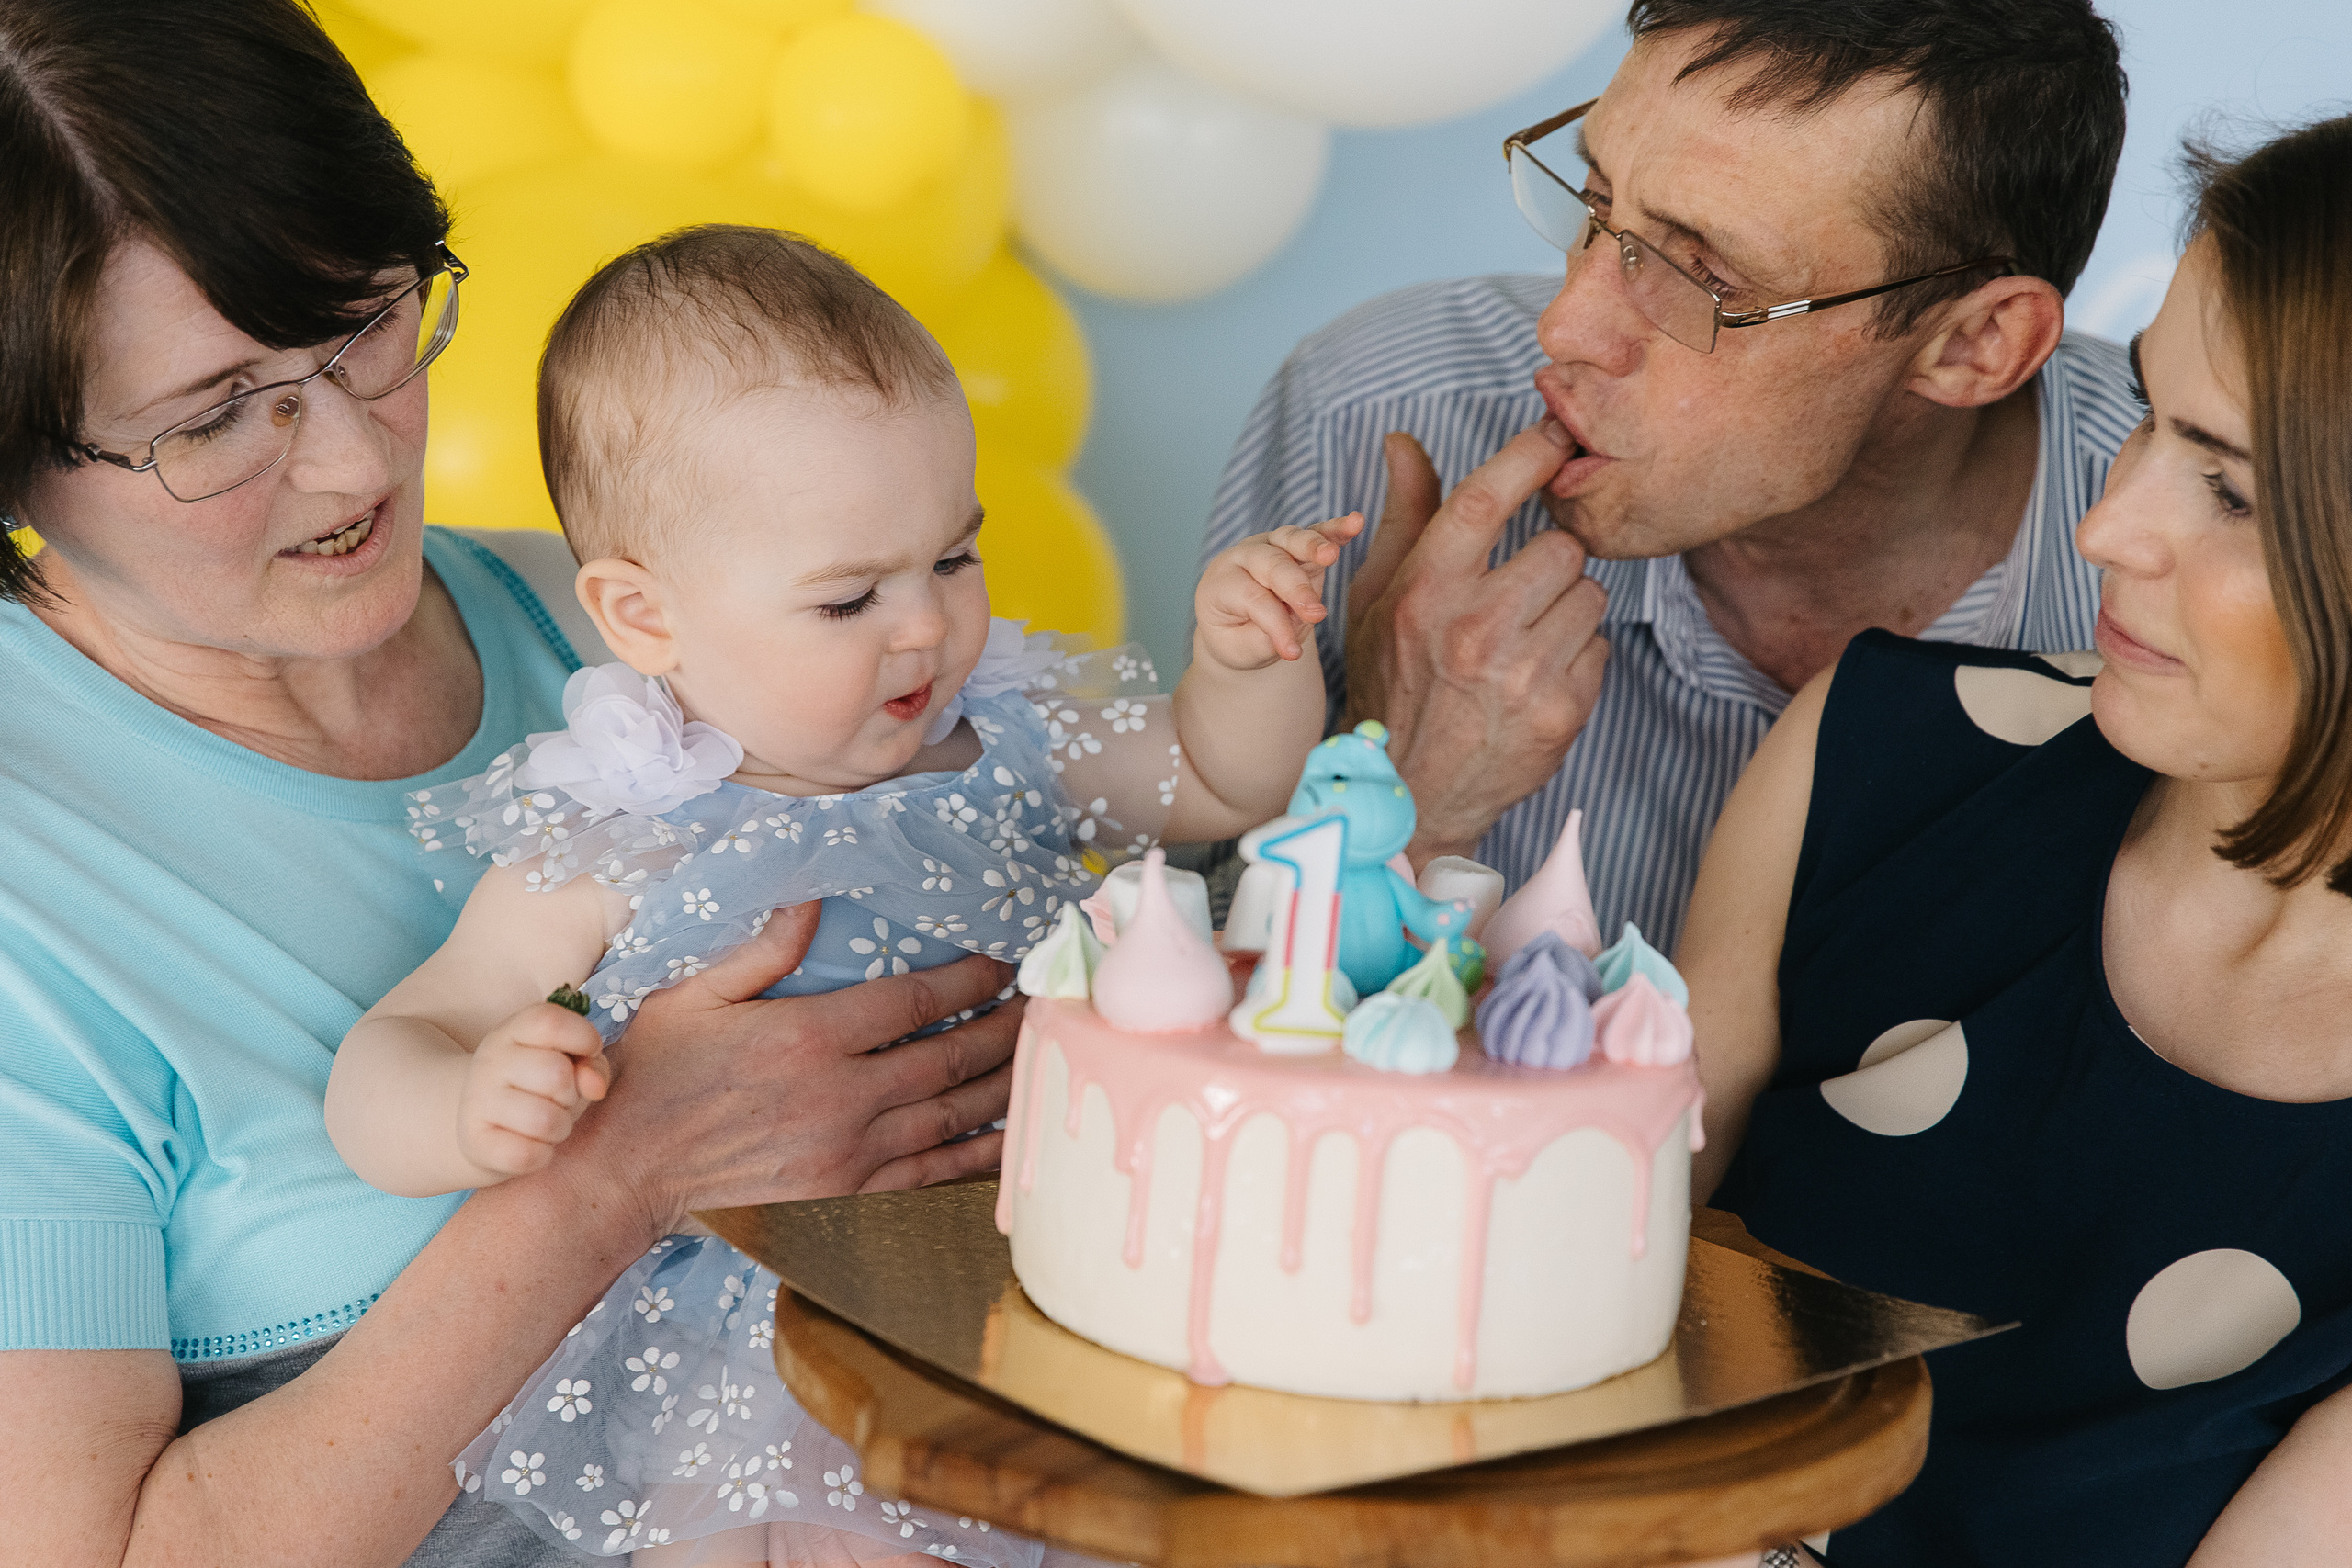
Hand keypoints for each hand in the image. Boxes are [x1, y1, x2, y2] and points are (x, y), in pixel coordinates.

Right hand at [454, 1002, 611, 1179]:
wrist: (484, 1125)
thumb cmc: (540, 1087)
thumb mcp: (571, 1064)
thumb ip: (592, 1064)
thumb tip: (595, 1087)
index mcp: (514, 1030)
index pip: (551, 1022)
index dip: (583, 1037)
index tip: (589, 1053)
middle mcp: (490, 1060)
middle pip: (556, 1073)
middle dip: (572, 1094)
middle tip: (560, 1099)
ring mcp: (477, 1100)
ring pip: (545, 1120)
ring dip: (560, 1127)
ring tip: (549, 1124)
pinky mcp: (474, 1142)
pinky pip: (527, 1155)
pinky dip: (542, 1155)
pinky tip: (532, 1145)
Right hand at [549, 904, 1022, 1236]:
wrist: (625, 1172)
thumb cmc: (654, 1074)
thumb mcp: (695, 994)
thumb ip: (764, 947)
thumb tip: (814, 895)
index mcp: (807, 1037)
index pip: (913, 999)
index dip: (969, 978)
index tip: (1003, 958)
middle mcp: (840, 1094)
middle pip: (949, 1055)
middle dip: (1005, 1025)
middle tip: (1045, 1000)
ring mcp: (849, 1149)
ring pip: (952, 1112)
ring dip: (1004, 1082)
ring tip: (1044, 1053)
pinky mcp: (846, 1190)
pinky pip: (932, 1172)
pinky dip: (979, 1154)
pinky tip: (1013, 1135)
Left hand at [1195, 513, 1366, 671]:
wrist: (1237, 622)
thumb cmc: (1235, 635)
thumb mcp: (1238, 648)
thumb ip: (1262, 639)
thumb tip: (1292, 631)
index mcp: (1222, 582)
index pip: (1252, 599)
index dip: (1276, 626)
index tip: (1292, 654)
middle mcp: (1245, 556)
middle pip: (1272, 565)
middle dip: (1296, 590)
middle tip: (1316, 615)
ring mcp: (1272, 545)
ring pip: (1292, 539)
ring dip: (1313, 546)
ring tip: (1331, 555)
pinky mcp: (1297, 545)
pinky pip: (1317, 532)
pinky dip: (1336, 529)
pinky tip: (1356, 522)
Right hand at [1345, 423, 1609, 863]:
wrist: (1409, 792)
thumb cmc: (1392, 683)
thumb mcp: (1378, 598)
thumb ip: (1403, 515)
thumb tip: (1403, 441)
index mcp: (1425, 590)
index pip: (1487, 495)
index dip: (1530, 453)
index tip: (1556, 433)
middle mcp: (1473, 627)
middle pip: (1561, 548)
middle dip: (1550, 564)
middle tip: (1521, 594)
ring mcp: (1521, 672)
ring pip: (1588, 595)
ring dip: (1567, 610)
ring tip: (1525, 640)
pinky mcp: (1560, 710)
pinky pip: (1600, 646)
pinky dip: (1578, 657)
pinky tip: (1538, 677)